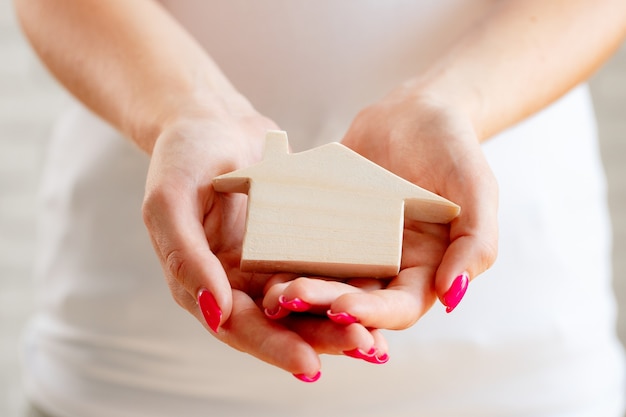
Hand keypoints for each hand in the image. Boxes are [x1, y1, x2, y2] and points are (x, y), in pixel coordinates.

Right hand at [142, 108, 386, 378]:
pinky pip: (321, 268)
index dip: (271, 346)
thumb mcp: (170, 202)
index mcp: (201, 282)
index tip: (308, 364)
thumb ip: (186, 256)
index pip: (237, 326)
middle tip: (362, 349)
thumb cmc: (182, 157)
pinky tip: (377, 297)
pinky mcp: (293, 244)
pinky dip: (345, 285)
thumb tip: (215, 313)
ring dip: (339, 323)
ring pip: (305, 304)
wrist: (213, 122)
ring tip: (376, 340)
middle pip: (279, 324)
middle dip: (319, 339)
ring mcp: (266, 264)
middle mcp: (237, 283)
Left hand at [263, 86, 498, 329]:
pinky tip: (262, 261)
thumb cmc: (453, 149)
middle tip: (290, 299)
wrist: (414, 114)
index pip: (399, 307)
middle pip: (355, 300)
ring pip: (325, 281)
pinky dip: (287, 259)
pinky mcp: (329, 229)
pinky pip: (306, 247)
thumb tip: (452, 295)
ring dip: (299, 291)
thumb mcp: (477, 189)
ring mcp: (355, 250)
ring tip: (272, 292)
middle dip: (323, 304)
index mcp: (425, 271)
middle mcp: (387, 269)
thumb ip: (476, 243)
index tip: (343, 309)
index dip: (373, 315)